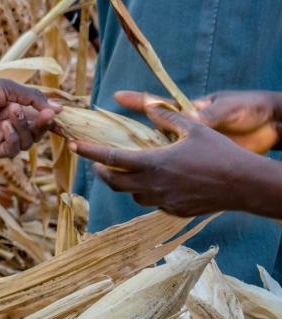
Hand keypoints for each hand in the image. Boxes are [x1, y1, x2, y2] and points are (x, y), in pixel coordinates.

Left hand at [0, 73, 58, 158]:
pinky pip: (11, 150)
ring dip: (24, 127)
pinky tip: (4, 126)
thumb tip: (59, 109)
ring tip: (12, 111)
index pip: (39, 120)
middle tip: (45, 114)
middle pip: (36, 134)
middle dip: (42, 124)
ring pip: (26, 142)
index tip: (61, 115)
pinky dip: (12, 137)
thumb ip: (34, 99)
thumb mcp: (10, 89)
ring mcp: (1, 138)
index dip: (50, 120)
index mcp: (16, 110)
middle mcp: (10, 125)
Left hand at [72, 98, 271, 216]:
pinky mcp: (176, 212)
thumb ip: (165, 117)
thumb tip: (147, 106)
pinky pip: (151, 203)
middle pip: (114, 183)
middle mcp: (154, 186)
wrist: (246, 185)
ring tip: (125, 170)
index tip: (72, 146)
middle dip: (101, 172)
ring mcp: (165, 202)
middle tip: (97, 162)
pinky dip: (145, 192)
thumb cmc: (220, 152)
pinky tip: (153, 182)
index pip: (110, 158)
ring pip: (132, 195)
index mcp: (154, 163)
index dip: (88, 152)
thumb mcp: (193, 127)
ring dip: (124, 183)